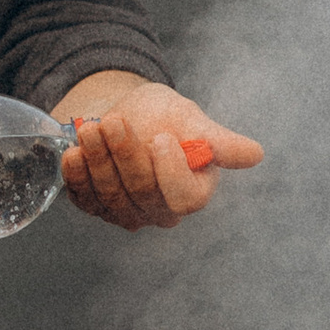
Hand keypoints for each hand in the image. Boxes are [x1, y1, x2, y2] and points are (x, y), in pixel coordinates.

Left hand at [54, 74, 263, 232]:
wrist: (126, 116)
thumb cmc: (164, 118)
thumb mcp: (191, 121)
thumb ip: (218, 141)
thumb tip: (256, 155)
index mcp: (194, 193)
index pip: (183, 197)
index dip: (170, 170)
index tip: (160, 138)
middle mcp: (162, 212)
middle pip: (141, 192)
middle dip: (124, 154)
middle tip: (111, 121)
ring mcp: (128, 213)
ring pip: (111, 195)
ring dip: (97, 160)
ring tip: (90, 127)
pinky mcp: (98, 208)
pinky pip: (85, 198)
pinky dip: (77, 175)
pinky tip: (73, 152)